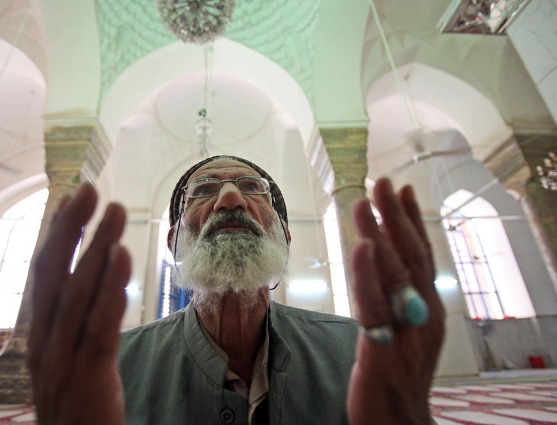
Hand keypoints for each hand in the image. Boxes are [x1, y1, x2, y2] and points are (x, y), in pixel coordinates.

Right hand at [27, 184, 130, 424]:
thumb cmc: (75, 408)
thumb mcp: (65, 363)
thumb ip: (70, 328)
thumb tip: (86, 289)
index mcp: (41, 337)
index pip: (44, 275)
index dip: (56, 235)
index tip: (71, 200)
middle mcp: (44, 344)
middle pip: (54, 275)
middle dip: (71, 228)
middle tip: (89, 188)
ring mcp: (61, 362)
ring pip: (77, 295)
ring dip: (96, 247)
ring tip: (115, 211)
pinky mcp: (87, 379)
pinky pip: (98, 328)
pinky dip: (108, 290)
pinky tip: (120, 257)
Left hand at [347, 178, 444, 424]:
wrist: (399, 420)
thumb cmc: (397, 372)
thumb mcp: (403, 328)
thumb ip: (396, 296)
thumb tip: (384, 264)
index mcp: (429, 307)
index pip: (422, 255)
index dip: (413, 222)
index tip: (404, 190)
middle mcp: (425, 313)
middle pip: (411, 256)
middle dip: (396, 217)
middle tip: (382, 181)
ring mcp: (408, 330)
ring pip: (395, 275)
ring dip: (379, 235)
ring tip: (365, 202)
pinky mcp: (384, 347)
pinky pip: (376, 306)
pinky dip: (369, 274)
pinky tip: (362, 249)